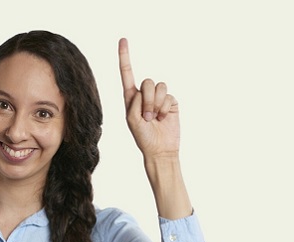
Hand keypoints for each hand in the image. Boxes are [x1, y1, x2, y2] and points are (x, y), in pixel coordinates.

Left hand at [118, 38, 180, 157]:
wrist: (160, 150)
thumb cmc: (142, 137)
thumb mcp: (131, 119)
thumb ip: (134, 101)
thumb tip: (145, 91)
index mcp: (131, 97)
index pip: (127, 73)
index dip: (125, 57)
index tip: (123, 40)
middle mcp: (144, 95)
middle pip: (147, 82)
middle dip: (148, 100)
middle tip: (147, 116)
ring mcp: (158, 98)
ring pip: (159, 87)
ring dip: (156, 104)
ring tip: (155, 118)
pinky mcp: (171, 102)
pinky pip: (169, 96)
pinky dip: (165, 108)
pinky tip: (163, 119)